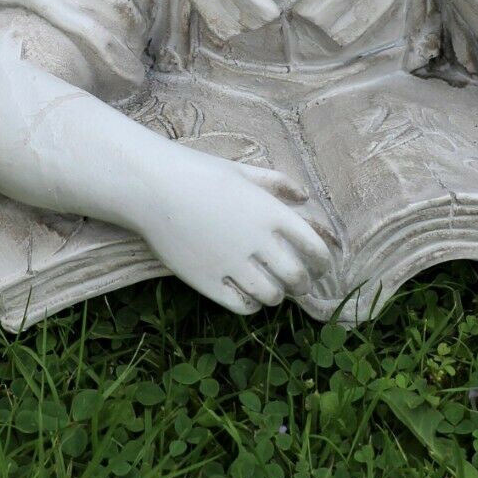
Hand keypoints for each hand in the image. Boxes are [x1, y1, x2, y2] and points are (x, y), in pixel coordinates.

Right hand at [138, 148, 334, 314]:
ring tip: (273, 290)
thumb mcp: (243, 171)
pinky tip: (249, 296)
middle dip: (304, 284)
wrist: (154, 187)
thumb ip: (278, 183)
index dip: (323, 262)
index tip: (322, 266)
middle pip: (296, 277)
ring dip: (277, 296)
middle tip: (301, 284)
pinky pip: (242, 306)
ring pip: (271, 296)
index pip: (314, 247)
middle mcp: (256, 240)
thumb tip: (305, 197)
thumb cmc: (200, 173)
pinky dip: (252, 305)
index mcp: (270, 212)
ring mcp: (232, 263)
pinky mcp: (208, 281)